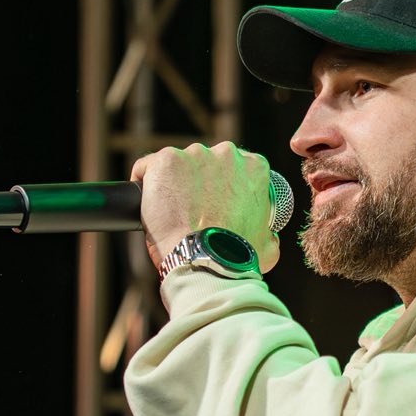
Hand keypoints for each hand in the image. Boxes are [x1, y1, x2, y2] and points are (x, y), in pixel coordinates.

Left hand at [129, 141, 281, 274]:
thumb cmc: (236, 257)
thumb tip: (269, 236)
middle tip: (192, 210)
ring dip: (173, 183)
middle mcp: (227, 153)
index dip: (222, 186)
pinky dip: (146, 183)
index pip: (234, 167)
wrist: (204, 262)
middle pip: (205, 163)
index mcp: (255, 167)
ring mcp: (195, 154)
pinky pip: (148, 167)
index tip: (213, 203)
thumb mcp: (267, 245)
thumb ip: (268, 233)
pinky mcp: (166, 160)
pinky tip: (148, 203)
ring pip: (178, 165)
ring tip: (171, 212)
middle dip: (198, 182)